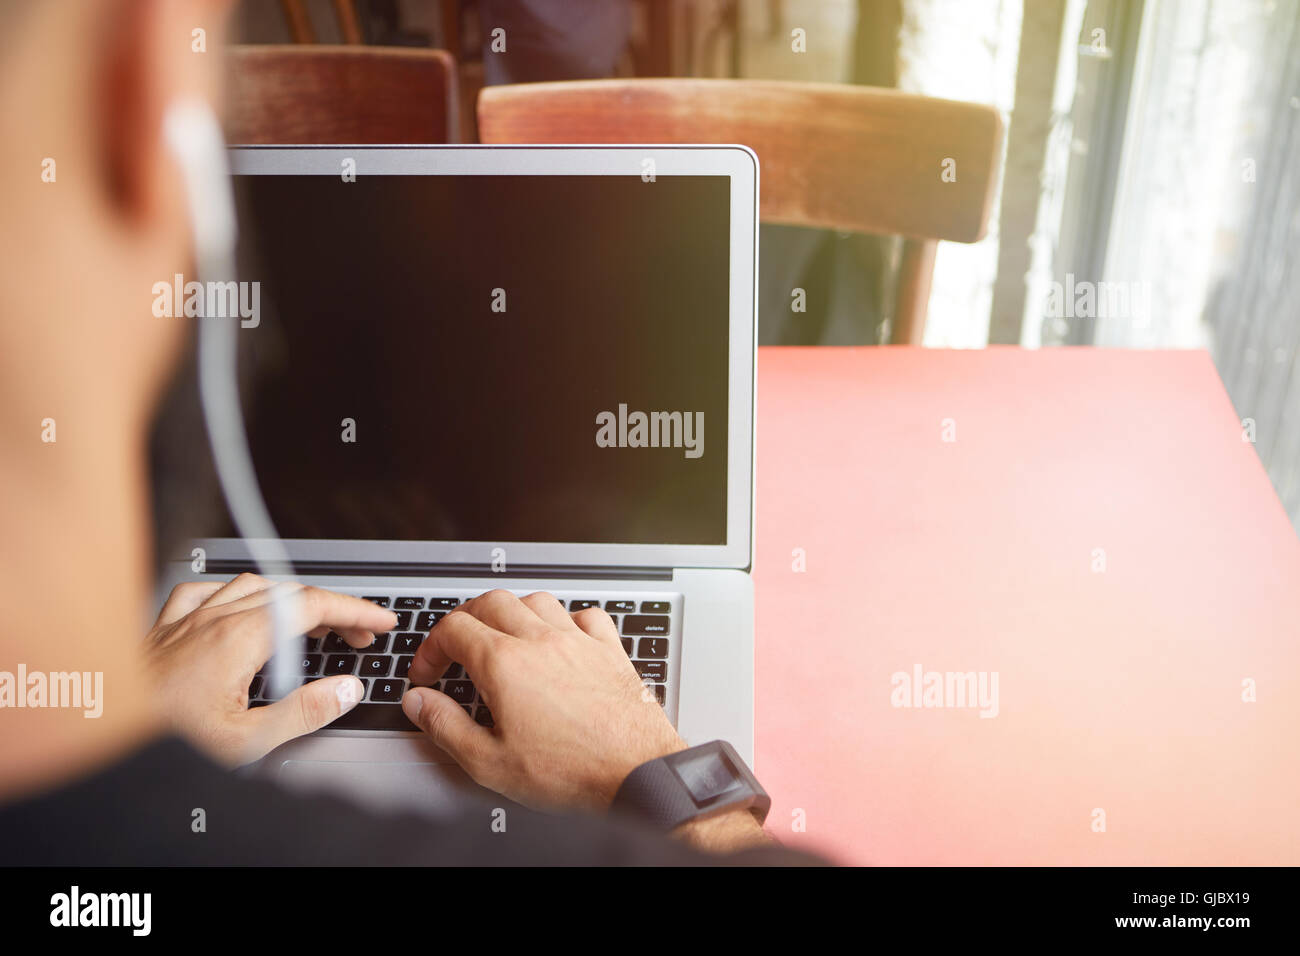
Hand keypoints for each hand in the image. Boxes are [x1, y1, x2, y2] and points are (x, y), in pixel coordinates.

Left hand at [146, 574, 396, 764]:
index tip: (380, 621)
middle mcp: (211, 619)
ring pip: (251, 584)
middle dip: (331, 606)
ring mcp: (184, 619)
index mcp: (238, 639)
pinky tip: (239, 606)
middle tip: (357, 634)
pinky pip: (205, 590)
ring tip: (311, 618)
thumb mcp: (245, 741)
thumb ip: (303, 712)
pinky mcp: (162, 629)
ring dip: (291, 596)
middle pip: (288, 591)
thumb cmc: (160, 743)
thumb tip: (346, 689)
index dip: (355, 609)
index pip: (313, 605)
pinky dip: (236, 593)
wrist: (93, 736)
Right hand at [403, 590, 685, 809]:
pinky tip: (561, 640)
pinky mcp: (610, 650)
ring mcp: (579, 641)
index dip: (430, 648)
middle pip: (491, 602)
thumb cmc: (572, 771)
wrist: (636, 773)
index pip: (453, 629)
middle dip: (465, 620)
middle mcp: (541, 642)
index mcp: (505, 664)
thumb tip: (419, 703)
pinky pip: (585, 615)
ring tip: (502, 638)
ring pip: (537, 600)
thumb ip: (446, 727)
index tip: (428, 674)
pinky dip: (566, 619)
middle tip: (456, 648)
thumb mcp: (489, 762)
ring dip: (512, 613)